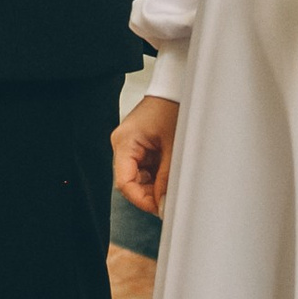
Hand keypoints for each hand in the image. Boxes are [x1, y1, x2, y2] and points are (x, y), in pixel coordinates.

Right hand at [112, 94, 179, 215]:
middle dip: (149, 194)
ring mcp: (130, 145)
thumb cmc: (172, 109)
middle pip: (130, 182)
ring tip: (173, 183)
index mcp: (125, 142)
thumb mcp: (172, 148)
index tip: (160, 209)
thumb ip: (166, 179)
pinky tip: (170, 173)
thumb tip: (163, 205)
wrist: (175, 89)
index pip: (124, 182)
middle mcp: (122, 144)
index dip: (141, 200)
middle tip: (170, 200)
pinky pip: (144, 168)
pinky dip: (156, 175)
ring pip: (138, 178)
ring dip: (154, 185)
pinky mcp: (139, 145)